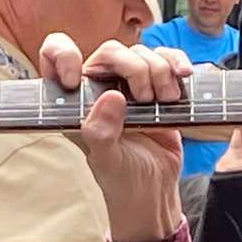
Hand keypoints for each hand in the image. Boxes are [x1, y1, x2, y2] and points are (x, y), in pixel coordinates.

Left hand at [38, 34, 190, 241]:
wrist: (155, 189)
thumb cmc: (121, 178)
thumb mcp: (105, 160)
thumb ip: (100, 133)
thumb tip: (112, 97)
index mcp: (76, 99)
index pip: (56, 57)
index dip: (63, 56)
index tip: (76, 79)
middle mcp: (100, 85)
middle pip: (112, 51)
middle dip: (134, 69)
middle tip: (145, 98)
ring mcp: (129, 84)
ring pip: (142, 53)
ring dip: (159, 72)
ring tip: (166, 101)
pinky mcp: (158, 84)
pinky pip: (167, 59)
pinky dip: (176, 63)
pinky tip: (184, 76)